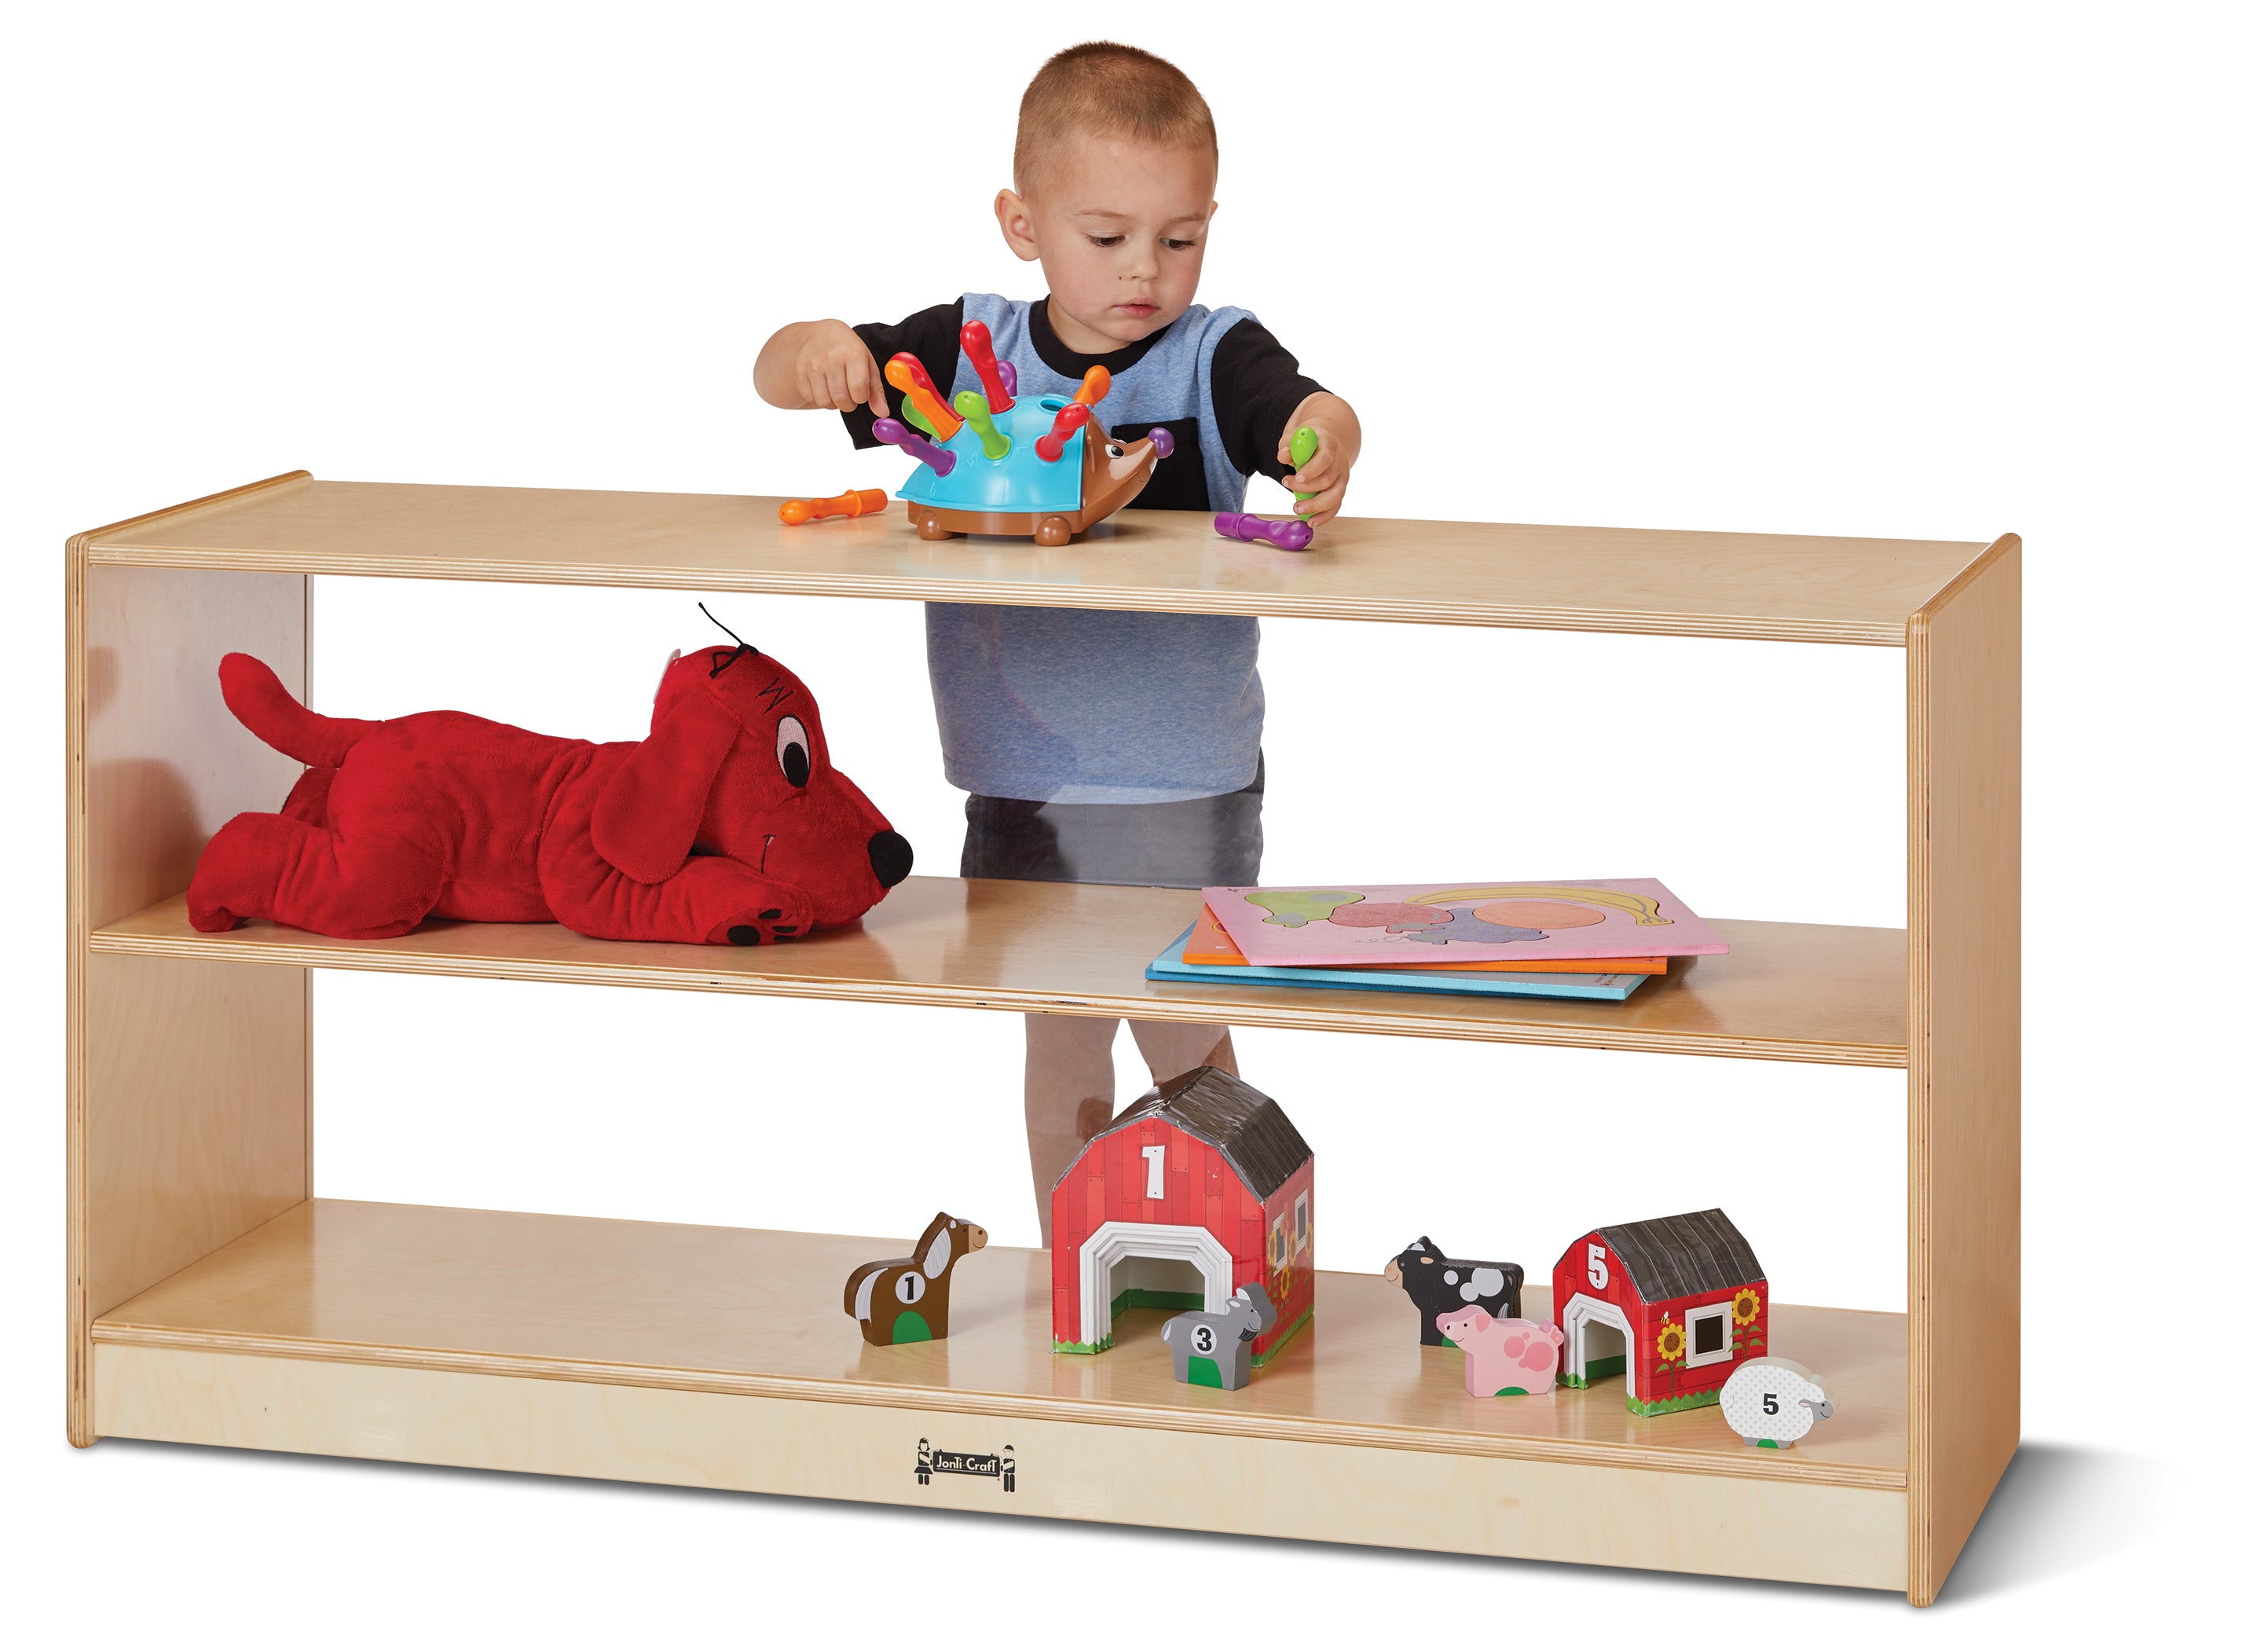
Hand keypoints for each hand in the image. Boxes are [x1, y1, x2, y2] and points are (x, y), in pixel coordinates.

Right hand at [794, 320, 888, 416]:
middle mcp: (832, 358)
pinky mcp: (800, 371)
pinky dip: (820, 398)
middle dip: (848, 404)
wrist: (818, 335)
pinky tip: (823, 386)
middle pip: (841, 399)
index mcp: (853, 354)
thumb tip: (883, 413)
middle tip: (849, 394)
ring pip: (825, 402)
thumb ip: (876, 391)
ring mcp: (813, 365)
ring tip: (836, 390)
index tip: (860, 391)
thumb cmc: (848, 351)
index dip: (861, 397)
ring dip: (834, 403)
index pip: (859, 389)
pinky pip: (811, 398)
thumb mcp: (867, 364)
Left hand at [1277, 393, 1361, 526]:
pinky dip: (1323, 516)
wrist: (1325, 446)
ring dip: (1315, 506)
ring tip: (1296, 508)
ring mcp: (1341, 480)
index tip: (1298, 477)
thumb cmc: (1308, 444)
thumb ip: (1288, 445)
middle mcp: (1339, 464)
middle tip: (1287, 485)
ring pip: (1334, 497)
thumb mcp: (1297, 438)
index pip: (1325, 459)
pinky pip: (1335, 507)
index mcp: (1330, 447)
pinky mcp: (1339, 492)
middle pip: (1328, 480)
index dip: (1312, 470)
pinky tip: (1311, 521)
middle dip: (1306, 488)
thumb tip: (1283, 456)